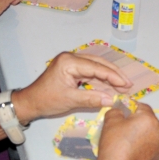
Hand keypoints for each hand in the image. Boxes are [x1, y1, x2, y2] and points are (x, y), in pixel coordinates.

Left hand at [12, 52, 131, 123]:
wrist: (30, 102)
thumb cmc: (47, 100)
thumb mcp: (70, 100)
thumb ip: (92, 98)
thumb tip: (112, 100)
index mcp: (69, 61)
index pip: (96, 67)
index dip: (113, 76)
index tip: (126, 85)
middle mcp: (71, 57)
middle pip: (98, 63)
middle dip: (114, 74)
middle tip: (128, 84)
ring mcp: (71, 62)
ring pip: (96, 66)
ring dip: (109, 76)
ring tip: (123, 85)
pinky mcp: (71, 68)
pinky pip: (90, 71)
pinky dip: (101, 78)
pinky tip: (110, 85)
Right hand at [95, 103, 158, 159]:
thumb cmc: (115, 147)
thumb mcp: (110, 122)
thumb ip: (116, 110)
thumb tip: (119, 110)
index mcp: (149, 119)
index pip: (141, 106)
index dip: (130, 107)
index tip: (122, 113)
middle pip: (148, 120)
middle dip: (137, 121)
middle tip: (123, 127)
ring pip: (150, 132)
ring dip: (141, 133)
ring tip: (127, 140)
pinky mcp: (158, 157)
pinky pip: (151, 145)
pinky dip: (144, 144)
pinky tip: (132, 149)